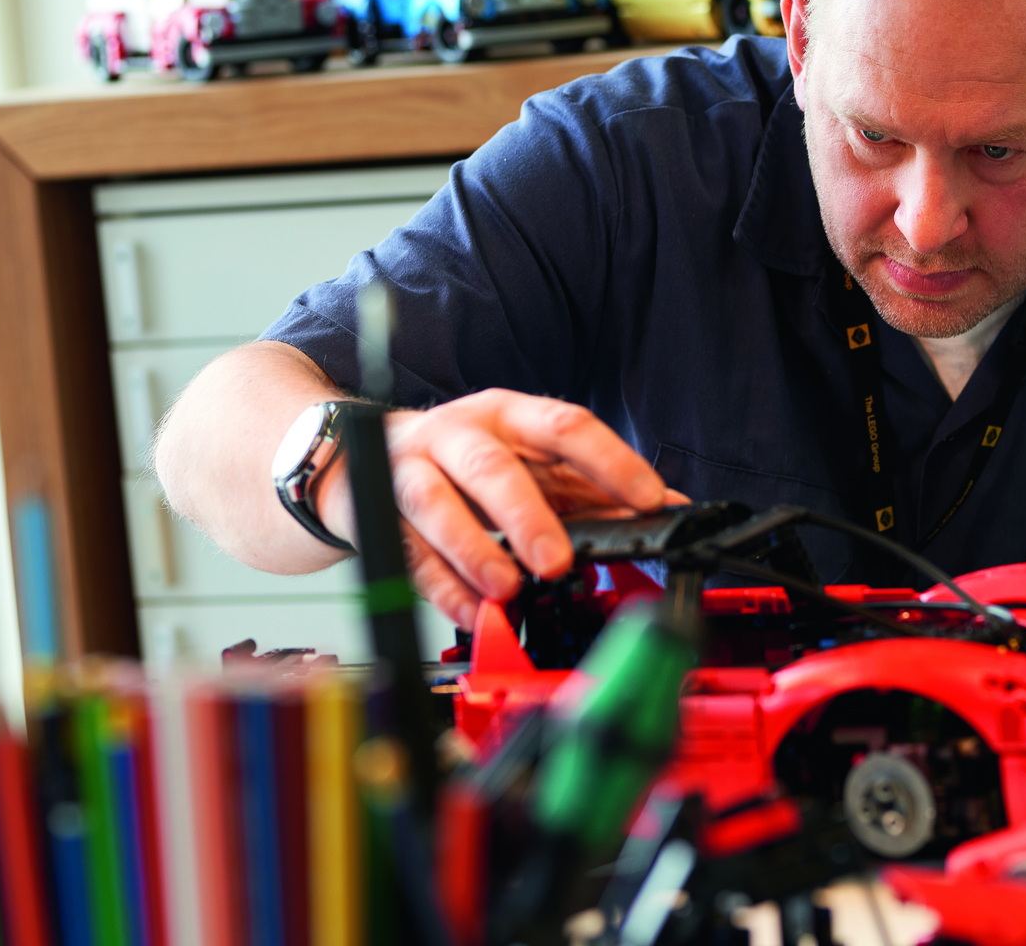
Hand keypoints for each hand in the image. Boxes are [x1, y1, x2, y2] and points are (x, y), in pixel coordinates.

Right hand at [317, 390, 681, 627]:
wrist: (357, 454)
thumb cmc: (461, 461)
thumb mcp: (530, 460)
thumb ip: (592, 485)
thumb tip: (668, 507)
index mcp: (509, 414)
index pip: (565, 426)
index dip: (610, 461)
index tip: (648, 499)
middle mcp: (458, 434)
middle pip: (494, 468)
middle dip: (528, 517)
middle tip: (558, 561)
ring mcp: (412, 470)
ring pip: (437, 504)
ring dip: (473, 550)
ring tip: (506, 588)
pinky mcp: (377, 512)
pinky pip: (407, 554)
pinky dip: (440, 587)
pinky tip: (469, 611)